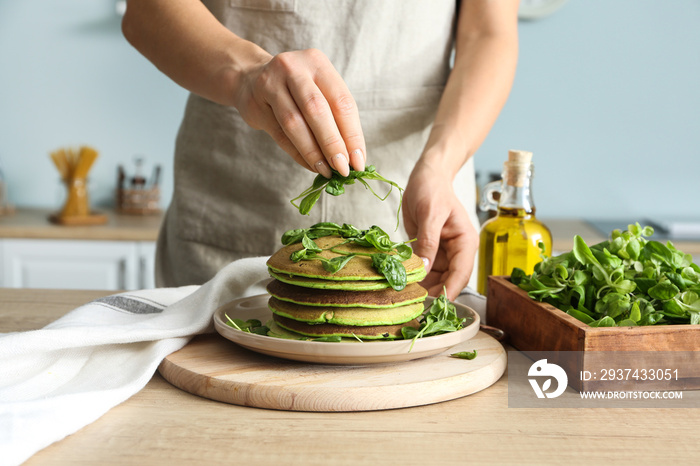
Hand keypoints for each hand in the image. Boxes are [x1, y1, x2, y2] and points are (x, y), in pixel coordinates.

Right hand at [232, 48, 365, 177]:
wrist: (248, 78)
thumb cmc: (295, 88)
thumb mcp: (318, 89)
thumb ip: (335, 117)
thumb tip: (353, 157)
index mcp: (317, 63)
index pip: (341, 101)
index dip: (352, 134)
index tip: (359, 161)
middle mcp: (294, 68)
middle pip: (317, 110)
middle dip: (333, 144)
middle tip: (343, 169)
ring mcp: (270, 83)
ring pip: (295, 123)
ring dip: (314, 152)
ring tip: (327, 171)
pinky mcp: (255, 103)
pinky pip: (280, 134)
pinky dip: (298, 153)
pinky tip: (310, 165)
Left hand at [403, 161, 478, 299]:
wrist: (426, 176)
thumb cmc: (433, 189)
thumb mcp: (430, 214)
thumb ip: (428, 241)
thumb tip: (425, 268)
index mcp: (465, 242)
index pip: (461, 273)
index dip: (450, 290)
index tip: (437, 306)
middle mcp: (456, 251)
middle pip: (448, 280)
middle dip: (434, 293)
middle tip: (415, 306)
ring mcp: (443, 253)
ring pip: (435, 278)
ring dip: (422, 288)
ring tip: (405, 298)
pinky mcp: (428, 251)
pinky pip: (423, 270)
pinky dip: (414, 277)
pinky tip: (401, 285)